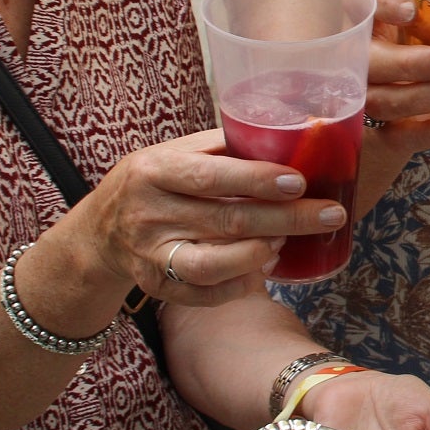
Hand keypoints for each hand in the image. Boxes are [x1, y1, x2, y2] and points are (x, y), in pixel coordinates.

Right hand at [80, 127, 345, 303]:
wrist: (99, 231)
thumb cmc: (154, 182)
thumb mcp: (173, 153)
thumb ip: (220, 148)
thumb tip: (287, 136)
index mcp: (155, 170)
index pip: (210, 176)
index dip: (256, 180)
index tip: (299, 181)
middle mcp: (149, 213)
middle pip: (226, 220)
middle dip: (286, 219)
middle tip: (330, 214)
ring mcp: (151, 254)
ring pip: (214, 264)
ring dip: (260, 253)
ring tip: (288, 240)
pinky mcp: (157, 286)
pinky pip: (205, 293)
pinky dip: (241, 283)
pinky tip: (264, 266)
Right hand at [356, 0, 429, 212]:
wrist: (376, 79)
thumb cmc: (386, 34)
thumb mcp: (386, 8)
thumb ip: (389, 0)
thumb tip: (407, 9)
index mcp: (350, 21)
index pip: (353, 6)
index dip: (379, 8)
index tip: (409, 11)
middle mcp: (345, 60)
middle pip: (365, 66)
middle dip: (405, 65)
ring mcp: (357, 99)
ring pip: (381, 103)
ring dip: (420, 98)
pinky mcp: (375, 133)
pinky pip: (396, 140)